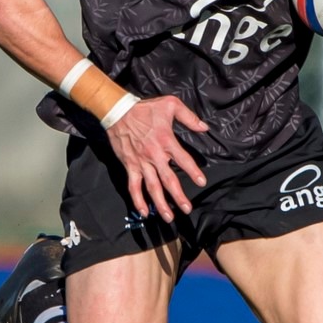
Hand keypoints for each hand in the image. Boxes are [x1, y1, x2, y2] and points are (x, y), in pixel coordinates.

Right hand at [105, 94, 210, 221]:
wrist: (118, 112)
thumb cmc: (145, 108)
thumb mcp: (170, 105)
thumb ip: (189, 117)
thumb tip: (205, 128)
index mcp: (167, 141)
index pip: (183, 160)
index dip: (193, 171)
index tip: (201, 182)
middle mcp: (155, 155)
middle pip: (169, 179)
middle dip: (178, 196)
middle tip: (187, 209)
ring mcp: (141, 163)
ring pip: (152, 187)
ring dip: (160, 203)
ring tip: (169, 217)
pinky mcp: (130, 166)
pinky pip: (133, 186)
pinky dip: (138, 200)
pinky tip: (144, 212)